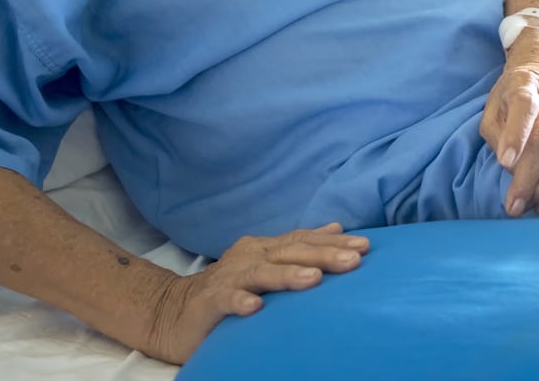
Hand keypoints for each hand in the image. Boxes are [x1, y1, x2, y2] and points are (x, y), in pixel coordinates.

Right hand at [144, 223, 367, 363]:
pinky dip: (241, 302)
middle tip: (354, 260)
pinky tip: (256, 309)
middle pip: (290, 252)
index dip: (334, 242)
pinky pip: (226, 300)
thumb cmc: (231, 288)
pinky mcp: (209, 302)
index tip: (366, 246)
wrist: (172, 311)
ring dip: (288, 275)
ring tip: (314, 280)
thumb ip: (299, 247)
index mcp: (266, 247)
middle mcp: (250, 256)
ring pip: (262, 273)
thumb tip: (337, 227)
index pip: (304, 240)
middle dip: (324, 255)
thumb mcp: (268, 264)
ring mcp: (229, 277)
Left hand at [480, 28, 538, 217]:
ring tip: (526, 207)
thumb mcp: (492, 103)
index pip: (524, 108)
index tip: (504, 163)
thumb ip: (495, 132)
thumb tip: (508, 165)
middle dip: (528, 177)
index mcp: (525, 86)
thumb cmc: (512, 93)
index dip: (516, 136)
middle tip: (512, 205)